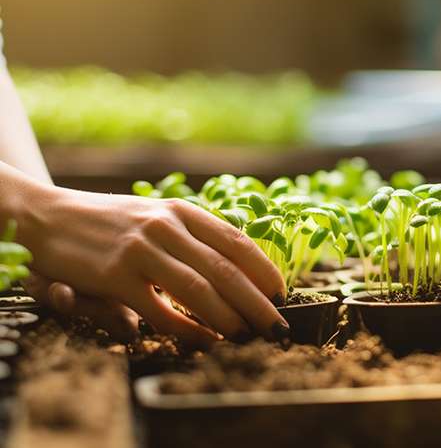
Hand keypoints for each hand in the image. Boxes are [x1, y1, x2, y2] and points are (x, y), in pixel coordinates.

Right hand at [17, 187, 288, 346]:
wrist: (47, 217)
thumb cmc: (111, 222)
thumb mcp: (157, 215)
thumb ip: (192, 238)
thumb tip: (234, 272)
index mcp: (182, 211)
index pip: (236, 242)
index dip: (264, 270)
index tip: (281, 294)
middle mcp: (167, 227)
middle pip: (226, 270)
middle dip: (258, 302)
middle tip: (278, 326)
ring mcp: (142, 250)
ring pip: (199, 290)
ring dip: (230, 318)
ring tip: (249, 336)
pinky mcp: (116, 276)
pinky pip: (161, 311)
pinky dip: (188, 329)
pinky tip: (205, 341)